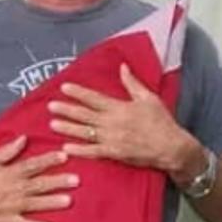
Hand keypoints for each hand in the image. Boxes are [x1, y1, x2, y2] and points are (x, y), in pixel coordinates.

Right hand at [0, 135, 76, 221]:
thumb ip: (7, 150)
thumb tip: (23, 138)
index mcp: (8, 173)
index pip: (32, 164)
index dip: (49, 160)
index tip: (64, 155)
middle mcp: (11, 189)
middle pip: (38, 184)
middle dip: (58, 181)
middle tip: (76, 180)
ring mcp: (9, 206)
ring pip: (34, 203)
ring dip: (51, 202)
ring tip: (68, 201)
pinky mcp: (5, 220)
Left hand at [48, 63, 197, 174]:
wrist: (171, 146)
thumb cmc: (161, 121)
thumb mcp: (148, 97)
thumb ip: (132, 83)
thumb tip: (122, 67)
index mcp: (120, 107)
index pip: (94, 98)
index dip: (78, 93)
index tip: (64, 87)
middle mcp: (112, 122)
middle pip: (85, 115)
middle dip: (67, 110)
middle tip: (50, 106)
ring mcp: (112, 139)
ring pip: (85, 133)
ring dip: (68, 128)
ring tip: (52, 124)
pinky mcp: (114, 154)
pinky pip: (94, 152)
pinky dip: (80, 150)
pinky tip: (67, 147)